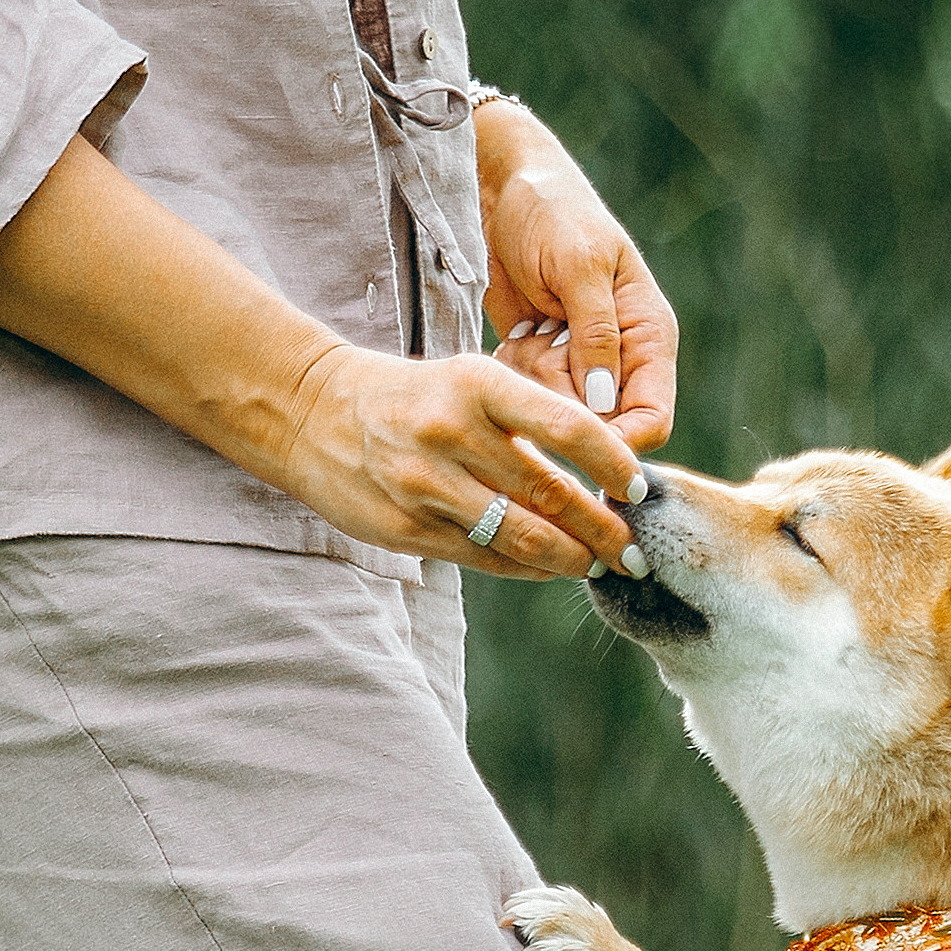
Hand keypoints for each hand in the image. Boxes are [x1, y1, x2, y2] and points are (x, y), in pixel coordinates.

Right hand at [277, 341, 646, 580]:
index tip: (640, 490)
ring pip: (523, 537)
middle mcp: (453, 433)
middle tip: (635, 552)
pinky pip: (486, 558)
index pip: (568, 427)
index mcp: (477, 384)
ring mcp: (427, 486)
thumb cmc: (413, 399)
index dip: (614, 464)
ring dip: (571, 559)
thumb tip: (605, 473)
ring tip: (600, 567)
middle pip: (552, 494)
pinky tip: (550, 569)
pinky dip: (527, 569)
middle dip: (604, 531)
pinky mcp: (408, 529)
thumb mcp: (468, 382)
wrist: (310, 411)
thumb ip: (529, 422)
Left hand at [473, 100, 677, 455]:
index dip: (622, 442)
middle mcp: (620, 359)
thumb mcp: (579, 265)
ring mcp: (579, 363)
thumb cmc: (551, 210)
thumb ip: (595, 335)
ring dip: (538, 380)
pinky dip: (518, 371)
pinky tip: (517, 334)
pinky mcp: (542, 361)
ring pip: (562, 413)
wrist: (499, 188)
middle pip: (602, 426)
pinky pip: (531, 394)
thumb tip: (605, 405)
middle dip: (566, 400)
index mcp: (648, 336)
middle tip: (543, 348)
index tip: (579, 439)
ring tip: (531, 330)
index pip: (652, 418)